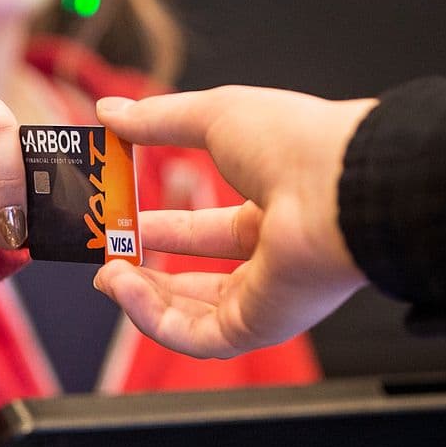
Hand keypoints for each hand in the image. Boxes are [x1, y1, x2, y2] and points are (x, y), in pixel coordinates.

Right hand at [93, 86, 377, 356]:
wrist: (338, 186)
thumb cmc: (294, 145)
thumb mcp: (213, 117)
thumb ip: (158, 119)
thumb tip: (110, 110)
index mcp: (271, 208)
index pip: (206, 230)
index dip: (161, 228)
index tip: (121, 219)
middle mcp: (272, 256)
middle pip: (196, 277)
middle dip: (146, 268)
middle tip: (107, 256)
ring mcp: (266, 295)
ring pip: (192, 313)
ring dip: (142, 297)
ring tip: (107, 275)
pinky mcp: (259, 326)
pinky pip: (196, 336)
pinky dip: (153, 318)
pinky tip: (125, 290)